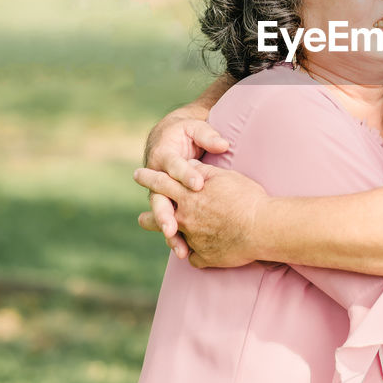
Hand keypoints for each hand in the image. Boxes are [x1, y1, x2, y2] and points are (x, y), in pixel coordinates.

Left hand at [134, 163, 268, 268]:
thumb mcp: (224, 176)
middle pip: (160, 217)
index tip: (138, 174)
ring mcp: (193, 240)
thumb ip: (202, 172)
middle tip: (141, 219)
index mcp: (188, 196)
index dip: (149, 178)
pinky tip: (202, 251)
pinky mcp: (205, 257)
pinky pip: (194, 257)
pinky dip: (197, 253)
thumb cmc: (246, 197)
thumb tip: (189, 166)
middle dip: (150, 217)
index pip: (161, 183)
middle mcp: (186, 219)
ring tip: (170, 238)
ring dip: (171, 239)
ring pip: (175, 240)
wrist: (262, 227)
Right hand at [141, 109, 229, 257]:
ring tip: (180, 250)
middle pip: (160, 199)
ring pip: (163, 216)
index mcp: (164, 156)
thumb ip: (208, 136)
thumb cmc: (184, 132)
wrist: (167, 138)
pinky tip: (186, 254)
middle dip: (165, 215)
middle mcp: (159, 178)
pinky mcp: (170, 205)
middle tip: (173, 228)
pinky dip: (177, 238)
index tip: (198, 185)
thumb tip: (223, 144)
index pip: (175, 167)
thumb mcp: (195, 129)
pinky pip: (171, 223)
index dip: (186, 175)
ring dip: (169, 233)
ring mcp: (162, 194)